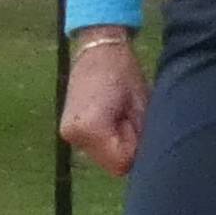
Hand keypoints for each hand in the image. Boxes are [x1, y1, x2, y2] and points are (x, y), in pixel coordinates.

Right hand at [61, 35, 144, 177]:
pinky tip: (108, 118)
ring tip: (118, 115)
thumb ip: (142, 139)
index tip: (135, 120)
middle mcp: (73, 136)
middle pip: (113, 164)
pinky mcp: (68, 131)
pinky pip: (97, 149)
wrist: (99, 50)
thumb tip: (149, 162)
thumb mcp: (142, 108)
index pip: (123, 162)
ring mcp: (67, 135)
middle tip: (128, 117)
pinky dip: (107, 140)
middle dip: (128, 148)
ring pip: (106, 159)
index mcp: (90, 127)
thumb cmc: (126, 73)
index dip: (137, 146)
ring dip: (117, 145)